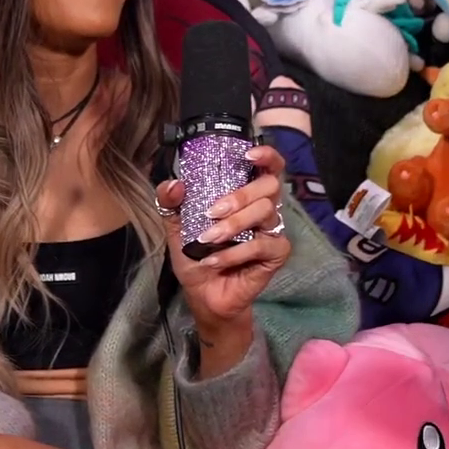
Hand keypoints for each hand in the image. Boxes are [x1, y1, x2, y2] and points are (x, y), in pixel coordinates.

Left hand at [156, 143, 292, 344]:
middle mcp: (263, 208)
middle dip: (240, 196)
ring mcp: (273, 230)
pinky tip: (215, 260)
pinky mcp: (277, 254)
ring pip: (266, 212)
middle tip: (212, 212)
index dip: (266, 155)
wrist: (203, 295)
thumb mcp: (176, 227)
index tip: (248, 154)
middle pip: (269, 185)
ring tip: (207, 240)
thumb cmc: (196, 256)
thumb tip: (175, 184)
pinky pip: (262, 244)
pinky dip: (234, 253)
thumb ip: (172, 203)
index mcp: (245, 195)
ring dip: (232, 225)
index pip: (268, 166)